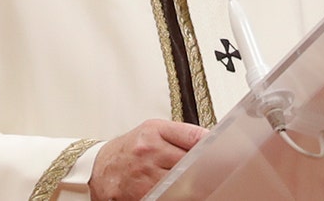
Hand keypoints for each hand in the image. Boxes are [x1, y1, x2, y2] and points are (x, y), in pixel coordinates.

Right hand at [88, 119, 207, 200]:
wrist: (99, 169)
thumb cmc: (129, 149)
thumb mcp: (152, 130)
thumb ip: (181, 134)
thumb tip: (210, 140)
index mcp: (153, 133)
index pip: (193, 137)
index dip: (212, 146)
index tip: (224, 152)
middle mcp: (148, 153)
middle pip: (190, 163)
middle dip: (206, 168)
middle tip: (218, 172)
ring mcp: (144, 177)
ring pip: (182, 184)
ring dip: (196, 186)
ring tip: (204, 185)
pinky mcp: (141, 196)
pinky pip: (168, 197)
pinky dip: (179, 196)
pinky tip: (184, 192)